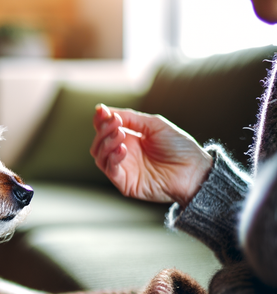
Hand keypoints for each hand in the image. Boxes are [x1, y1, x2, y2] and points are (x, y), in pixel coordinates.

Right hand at [90, 105, 212, 206]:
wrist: (193, 171)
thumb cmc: (179, 147)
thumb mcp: (154, 125)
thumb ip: (130, 118)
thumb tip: (105, 110)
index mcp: (130, 138)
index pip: (105, 129)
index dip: (100, 120)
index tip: (101, 111)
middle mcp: (123, 153)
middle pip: (99, 141)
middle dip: (103, 130)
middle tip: (115, 123)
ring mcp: (123, 168)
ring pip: (99, 155)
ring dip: (106, 142)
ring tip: (120, 134)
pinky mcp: (125, 183)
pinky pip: (110, 170)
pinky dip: (112, 158)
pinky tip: (123, 149)